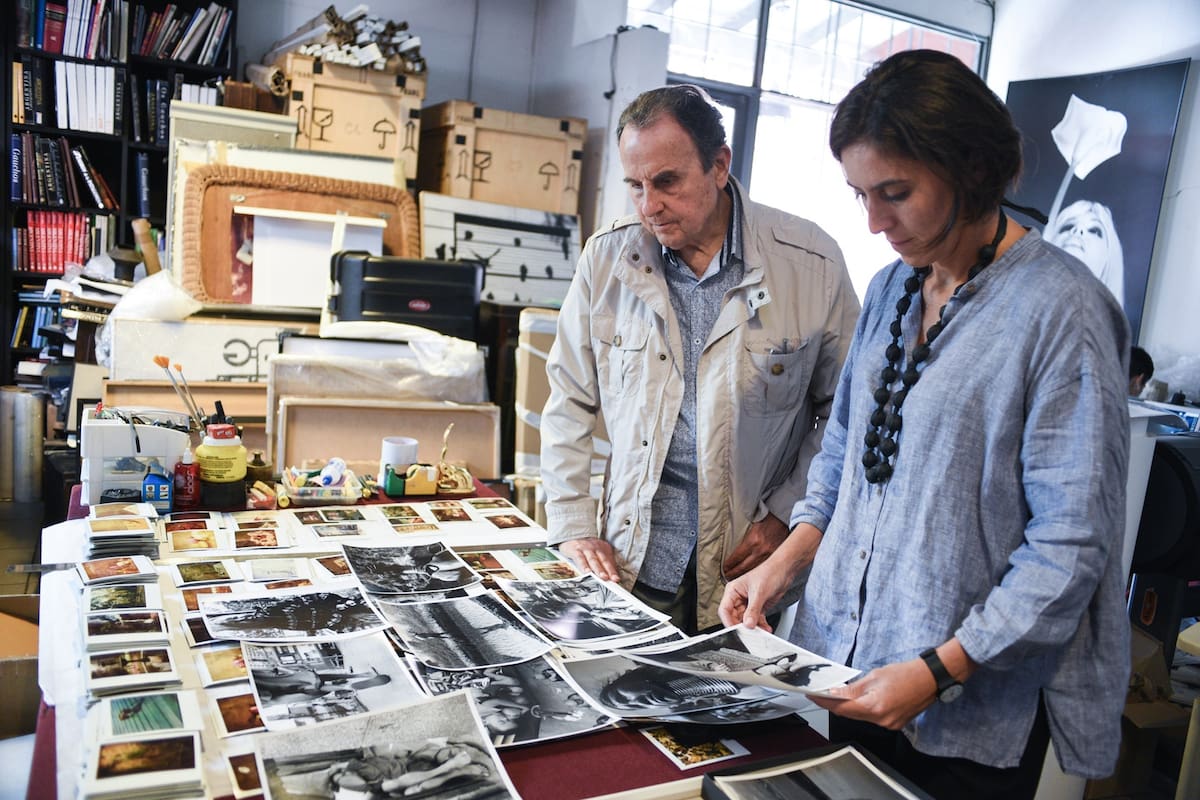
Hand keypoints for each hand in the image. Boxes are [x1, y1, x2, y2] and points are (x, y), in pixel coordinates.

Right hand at [559, 538, 620, 581]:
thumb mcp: (596, 552)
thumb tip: (610, 577)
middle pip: (603, 560)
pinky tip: (587, 572)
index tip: (616, 579)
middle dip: (609, 570)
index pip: (610, 562)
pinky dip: (584, 566)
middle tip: (613, 579)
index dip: (613, 571)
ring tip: (603, 577)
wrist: (571, 535)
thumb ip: (602, 563)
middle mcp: (596, 548)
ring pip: (593, 560)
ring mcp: (586, 549)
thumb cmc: (586, 549)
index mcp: (603, 548)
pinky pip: (580, 559)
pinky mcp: (576, 550)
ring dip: (598, 569)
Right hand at [718, 556, 795, 631]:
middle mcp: (738, 598)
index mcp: (733, 590)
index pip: (725, 609)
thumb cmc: (769, 572)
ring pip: (746, 621)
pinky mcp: (758, 608)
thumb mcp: (759, 592)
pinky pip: (757, 621)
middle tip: (749, 633)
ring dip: (753, 628)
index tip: (735, 630)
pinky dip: (761, 626)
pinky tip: (766, 628)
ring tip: (760, 631)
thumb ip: (753, 610)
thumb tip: (747, 624)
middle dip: (742, 626)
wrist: (784, 571)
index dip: (728, 621)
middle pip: (734, 618)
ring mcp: (748, 604)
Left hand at [723, 514, 789, 578]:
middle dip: (733, 573)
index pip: (737, 557)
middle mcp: (761, 550)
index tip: (724, 569)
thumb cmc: (766, 520)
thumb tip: (733, 553)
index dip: (729, 565)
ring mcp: (770, 555)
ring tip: (737, 580)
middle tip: (727, 577)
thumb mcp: (752, 527)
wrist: (783, 518)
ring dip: (744, 577)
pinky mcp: (776, 558)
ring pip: (754, 571)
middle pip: (744, 567)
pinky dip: (756, 574)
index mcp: (753, 540)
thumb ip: (744, 540)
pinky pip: (764, 569)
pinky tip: (751, 578)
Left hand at [811, 658, 936, 729]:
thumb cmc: (906, 674)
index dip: (824, 702)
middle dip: (834, 705)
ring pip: (860, 717)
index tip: (813, 696)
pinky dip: (862, 710)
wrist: (930, 679)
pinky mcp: (893, 724)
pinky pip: (871, 718)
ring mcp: (888, 724)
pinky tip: (857, 701)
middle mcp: (881, 720)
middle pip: (850, 715)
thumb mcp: (875, 676)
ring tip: (837, 696)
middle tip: (821, 694)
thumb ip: (854, 688)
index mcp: (875, 707)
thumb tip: (836, 693)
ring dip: (848, 707)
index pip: (842, 708)